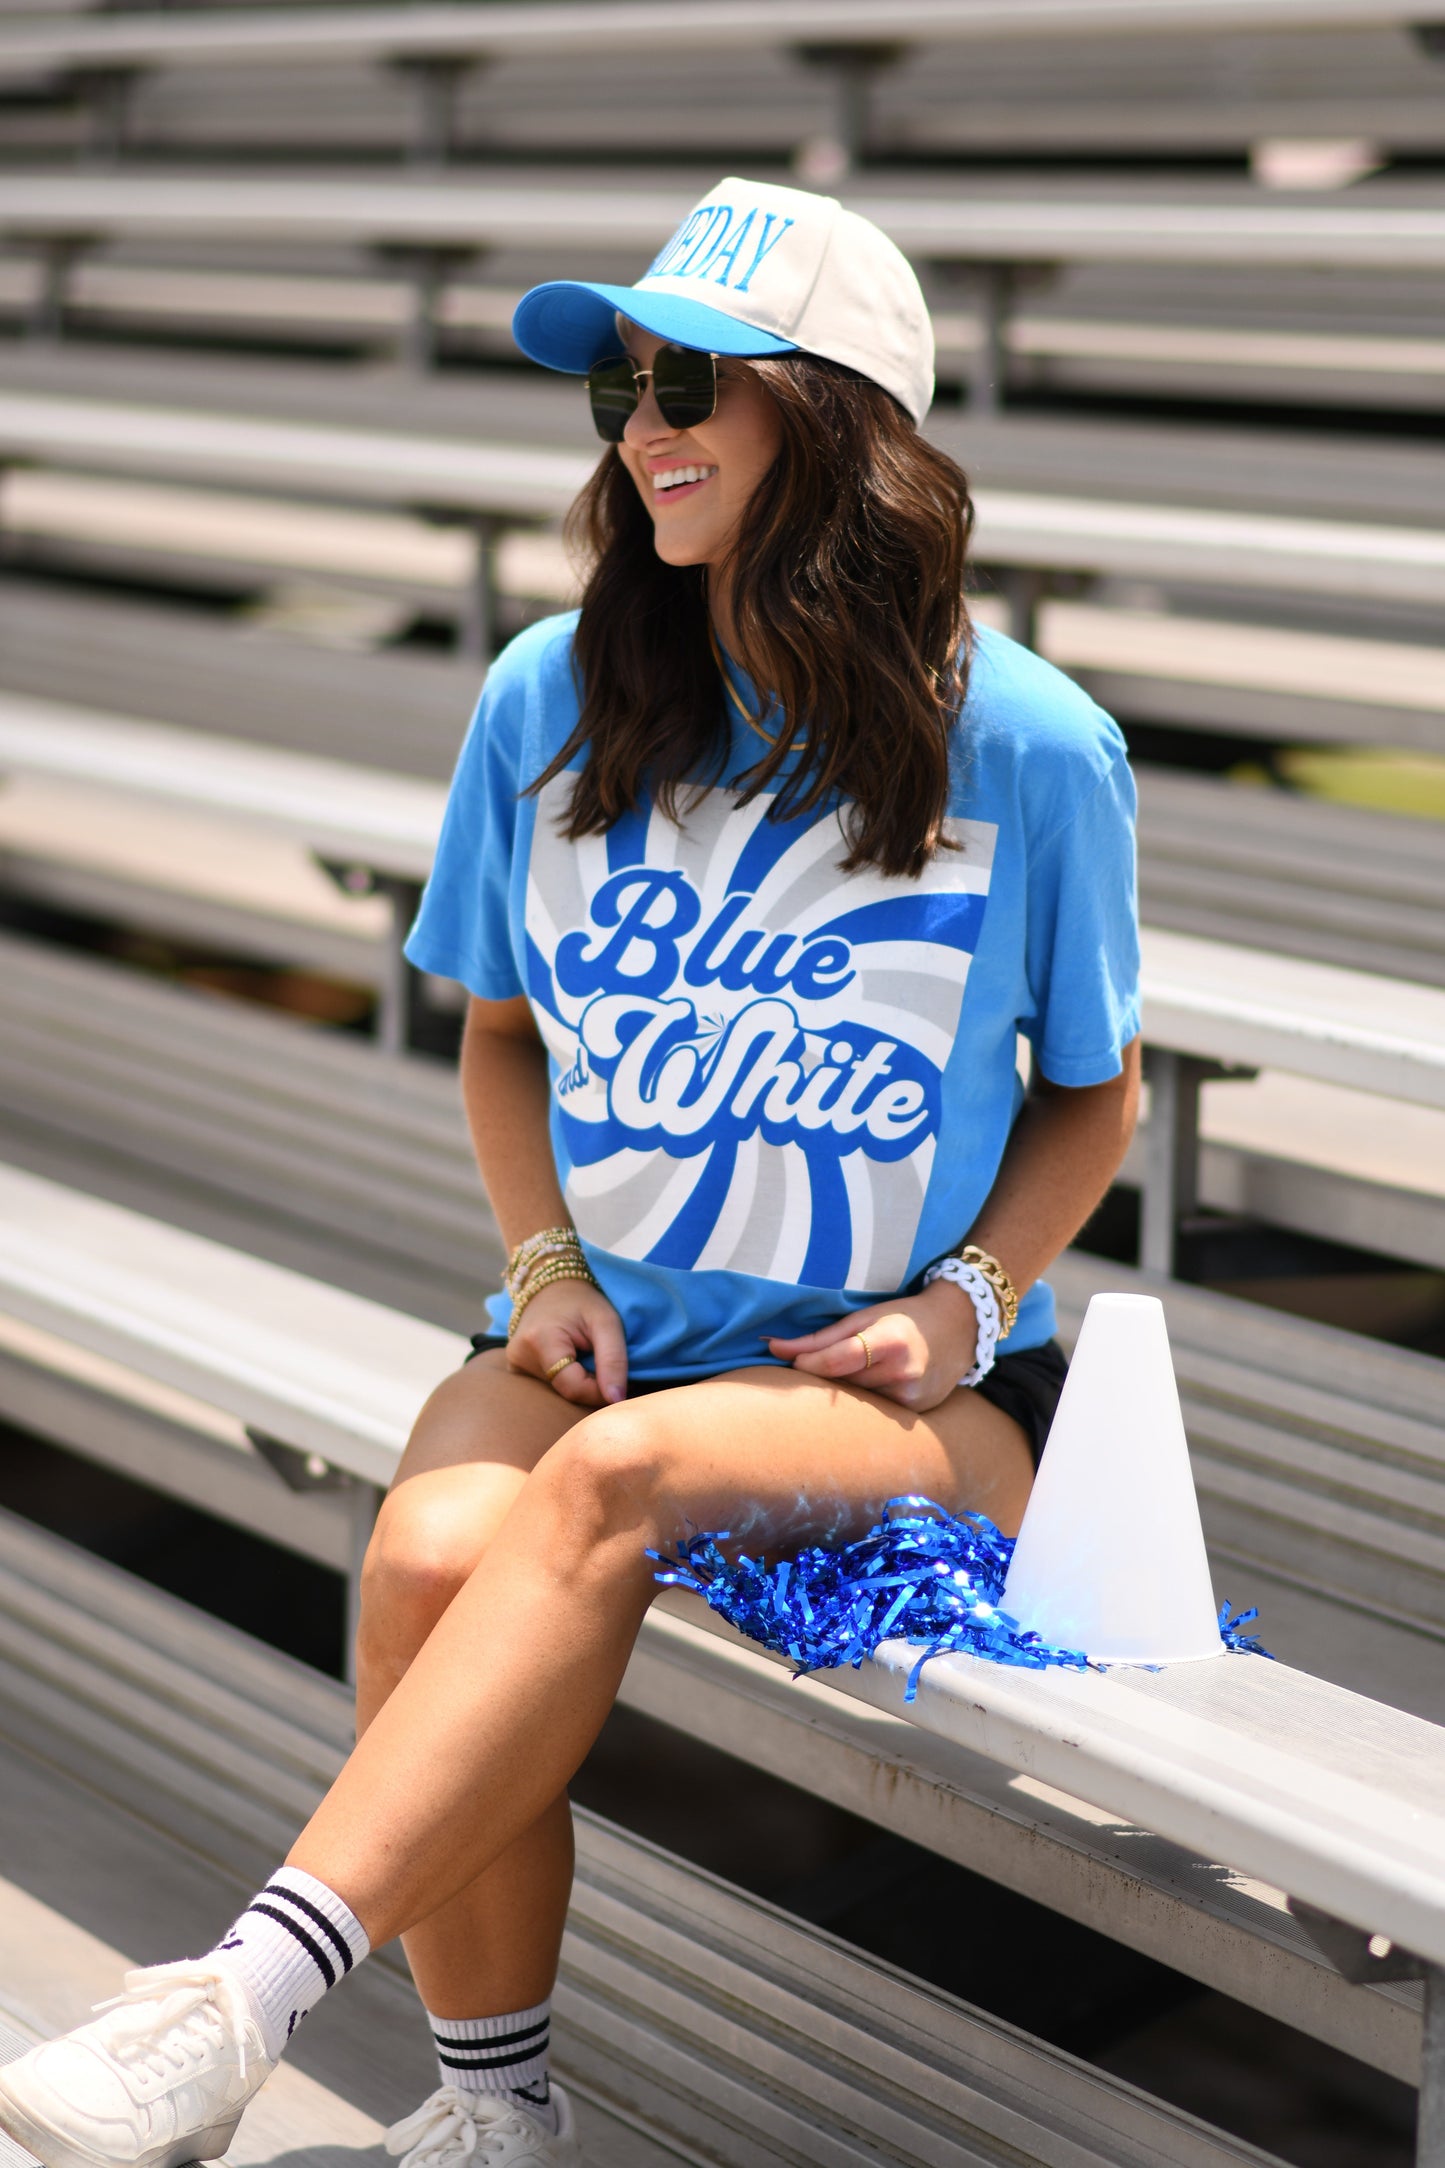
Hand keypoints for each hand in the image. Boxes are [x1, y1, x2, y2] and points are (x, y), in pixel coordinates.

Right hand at [508, 1278, 627, 1407]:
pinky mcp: (514, 1368)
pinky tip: (569, 1359)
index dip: (598, 1391)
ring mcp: (513, 1363)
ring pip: (557, 1391)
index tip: (615, 1379)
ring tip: (584, 1355)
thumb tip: (616, 1399)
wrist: (552, 1286)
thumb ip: (613, 1359)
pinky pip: (547, 1386)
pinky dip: (565, 1379)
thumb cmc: (583, 1301)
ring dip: (578, 1382)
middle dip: (589, 1385)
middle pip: (564, 1391)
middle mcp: (519, 1355)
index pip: (572, 1387)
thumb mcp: (606, 1322)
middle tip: (601, 1362)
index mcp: (539, 1341)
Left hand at [765, 1279, 978, 1412]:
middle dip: (820, 1379)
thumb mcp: (865, 1317)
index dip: (808, 1363)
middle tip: (807, 1371)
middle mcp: (904, 1374)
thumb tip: (773, 1347)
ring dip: (841, 1394)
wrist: (960, 1328)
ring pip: (857, 1403)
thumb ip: (820, 1337)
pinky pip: (875, 1412)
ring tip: (840, 1378)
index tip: (788, 1361)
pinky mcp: (916, 1413)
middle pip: (844, 1384)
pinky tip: (864, 1390)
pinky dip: (863, 1402)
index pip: (838, 1359)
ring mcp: (912, 1398)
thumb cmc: (906, 1316)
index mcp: (890, 1341)